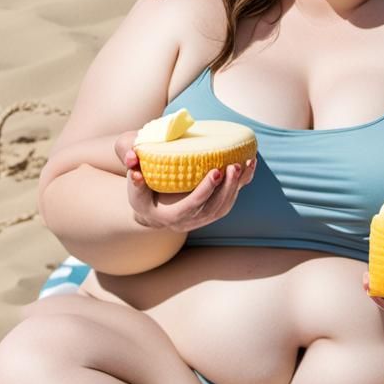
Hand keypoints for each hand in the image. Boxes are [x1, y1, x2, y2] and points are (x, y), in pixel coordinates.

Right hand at [114, 131, 256, 232]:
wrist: (154, 210)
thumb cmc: (143, 196)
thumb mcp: (134, 190)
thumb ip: (133, 175)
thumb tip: (133, 162)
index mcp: (173, 217)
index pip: (193, 205)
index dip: (206, 189)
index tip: (217, 171)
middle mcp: (192, 221)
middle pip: (215, 207)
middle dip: (228, 187)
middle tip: (234, 165)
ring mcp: (205, 217)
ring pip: (227, 205)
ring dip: (238, 185)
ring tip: (246, 162)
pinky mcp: (215, 210)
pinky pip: (232, 198)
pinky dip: (243, 183)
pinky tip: (250, 165)